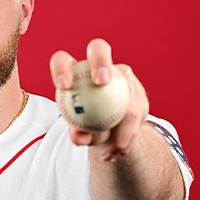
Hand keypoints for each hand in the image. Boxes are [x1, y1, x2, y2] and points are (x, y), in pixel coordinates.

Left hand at [50, 38, 149, 161]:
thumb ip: (78, 133)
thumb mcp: (80, 134)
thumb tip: (80, 136)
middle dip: (100, 60)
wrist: (110, 133)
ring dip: (121, 120)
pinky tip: (120, 150)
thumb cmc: (86, 129)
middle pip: (99, 48)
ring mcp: (120, 73)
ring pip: (122, 87)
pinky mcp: (137, 89)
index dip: (62, 68)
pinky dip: (129, 132)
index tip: (65, 86)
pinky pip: (137, 109)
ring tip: (113, 148)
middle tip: (101, 81)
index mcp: (73, 71)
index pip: (62, 61)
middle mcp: (98, 63)